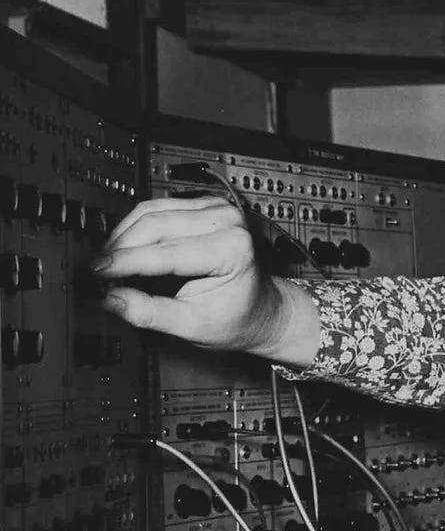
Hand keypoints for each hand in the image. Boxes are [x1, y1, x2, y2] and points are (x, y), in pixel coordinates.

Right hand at [92, 196, 319, 366]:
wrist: (262, 308)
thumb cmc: (238, 317)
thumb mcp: (192, 325)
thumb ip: (149, 312)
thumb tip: (110, 299)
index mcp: (231, 249)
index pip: (164, 252)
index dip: (124, 263)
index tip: (96, 273)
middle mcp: (226, 222)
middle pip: (153, 225)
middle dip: (119, 248)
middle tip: (97, 270)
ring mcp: (216, 209)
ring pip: (150, 211)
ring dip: (122, 235)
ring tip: (108, 261)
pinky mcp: (204, 206)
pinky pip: (158, 207)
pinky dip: (135, 226)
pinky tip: (123, 246)